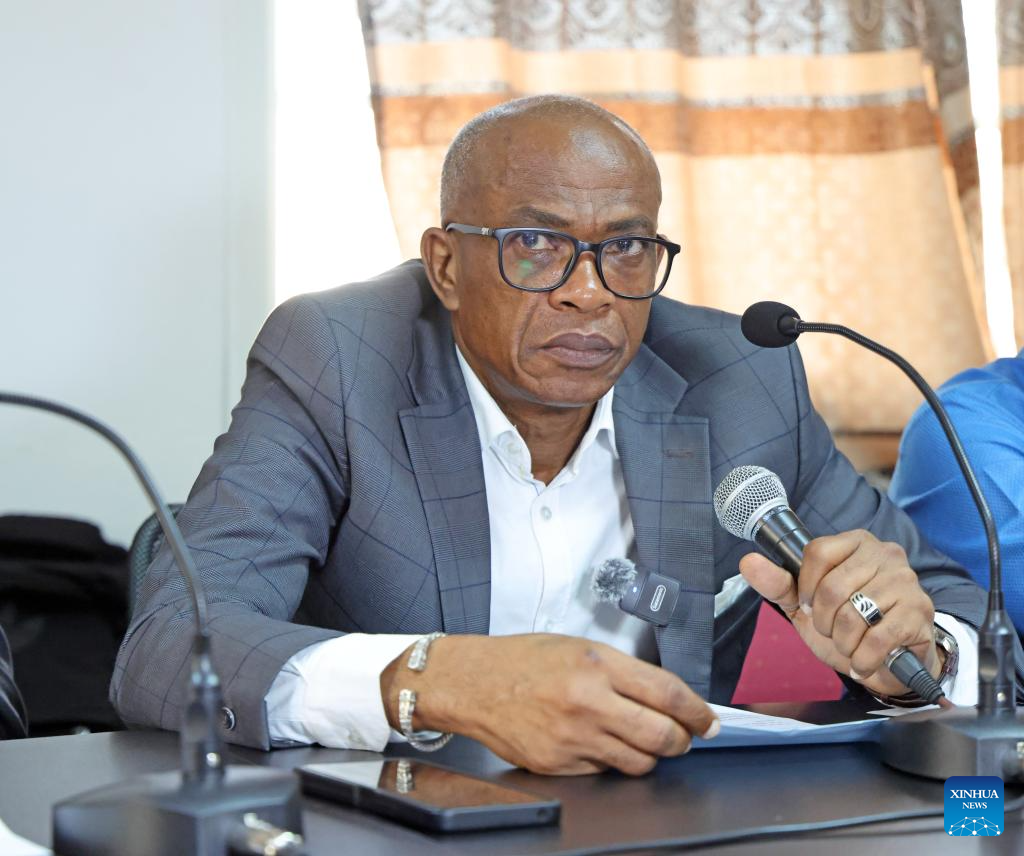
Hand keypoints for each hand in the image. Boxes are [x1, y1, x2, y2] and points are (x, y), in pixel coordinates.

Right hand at [380, 634, 719, 775]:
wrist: (473, 682)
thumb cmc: (523, 659)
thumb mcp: (579, 647)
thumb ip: (623, 671)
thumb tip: (666, 698)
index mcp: (597, 664)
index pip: (668, 694)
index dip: (698, 712)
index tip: (709, 720)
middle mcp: (588, 701)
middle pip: (662, 736)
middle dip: (683, 741)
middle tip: (685, 736)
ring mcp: (573, 738)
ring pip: (638, 762)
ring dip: (649, 754)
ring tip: (638, 738)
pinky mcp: (559, 764)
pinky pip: (604, 772)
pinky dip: (610, 760)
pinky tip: (597, 742)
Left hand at [738, 529, 940, 697]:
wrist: (888, 663)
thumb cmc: (845, 626)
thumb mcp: (806, 604)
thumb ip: (777, 583)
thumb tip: (748, 562)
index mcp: (855, 543)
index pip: (817, 552)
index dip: (806, 586)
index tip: (811, 605)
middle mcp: (885, 554)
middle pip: (832, 587)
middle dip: (823, 621)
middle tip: (832, 631)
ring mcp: (906, 582)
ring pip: (853, 615)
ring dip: (843, 643)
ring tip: (851, 645)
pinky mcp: (919, 613)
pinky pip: (877, 639)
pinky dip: (862, 658)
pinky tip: (864, 661)